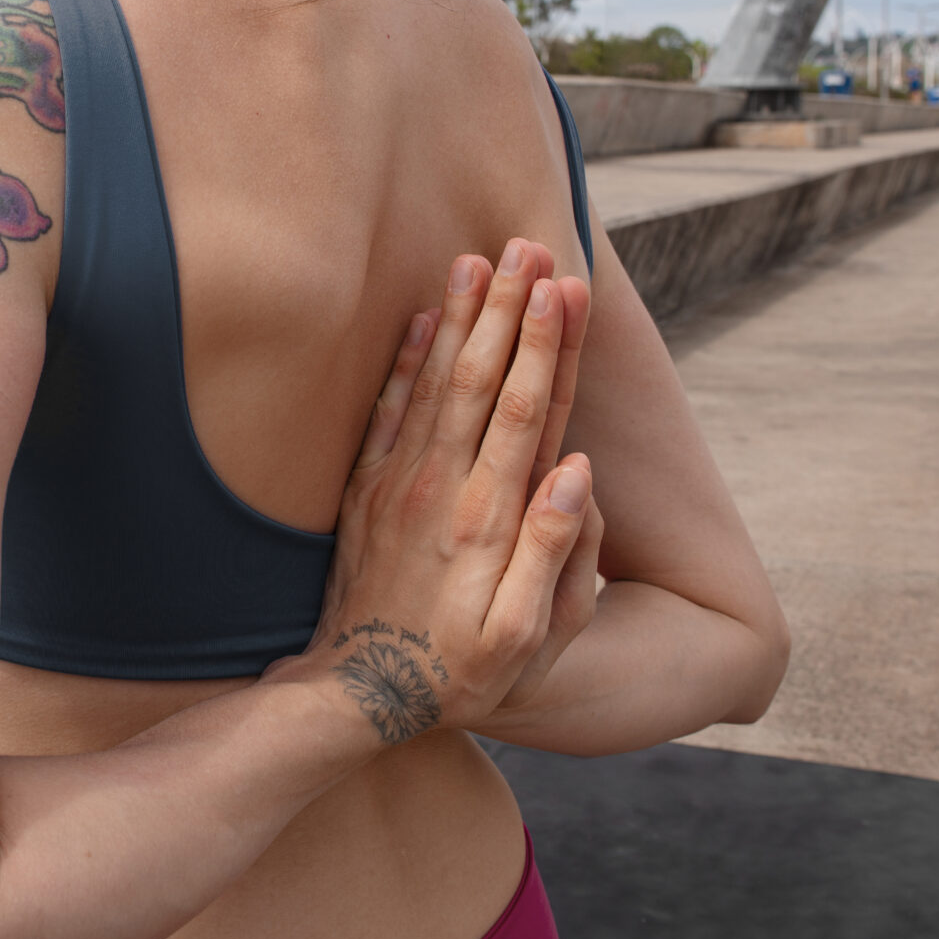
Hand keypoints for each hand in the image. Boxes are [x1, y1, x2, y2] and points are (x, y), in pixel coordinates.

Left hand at [291, 239, 603, 740]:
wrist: (360, 693)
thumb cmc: (461, 671)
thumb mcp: (527, 636)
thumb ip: (558, 554)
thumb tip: (579, 471)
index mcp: (491, 517)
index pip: (529, 412)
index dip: (549, 347)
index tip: (565, 289)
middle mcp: (444, 488)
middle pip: (484, 380)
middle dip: (510, 310)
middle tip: (528, 246)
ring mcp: (399, 485)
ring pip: (436, 382)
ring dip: (459, 319)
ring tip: (478, 260)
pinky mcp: (366, 492)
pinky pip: (386, 412)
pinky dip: (403, 362)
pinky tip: (418, 320)